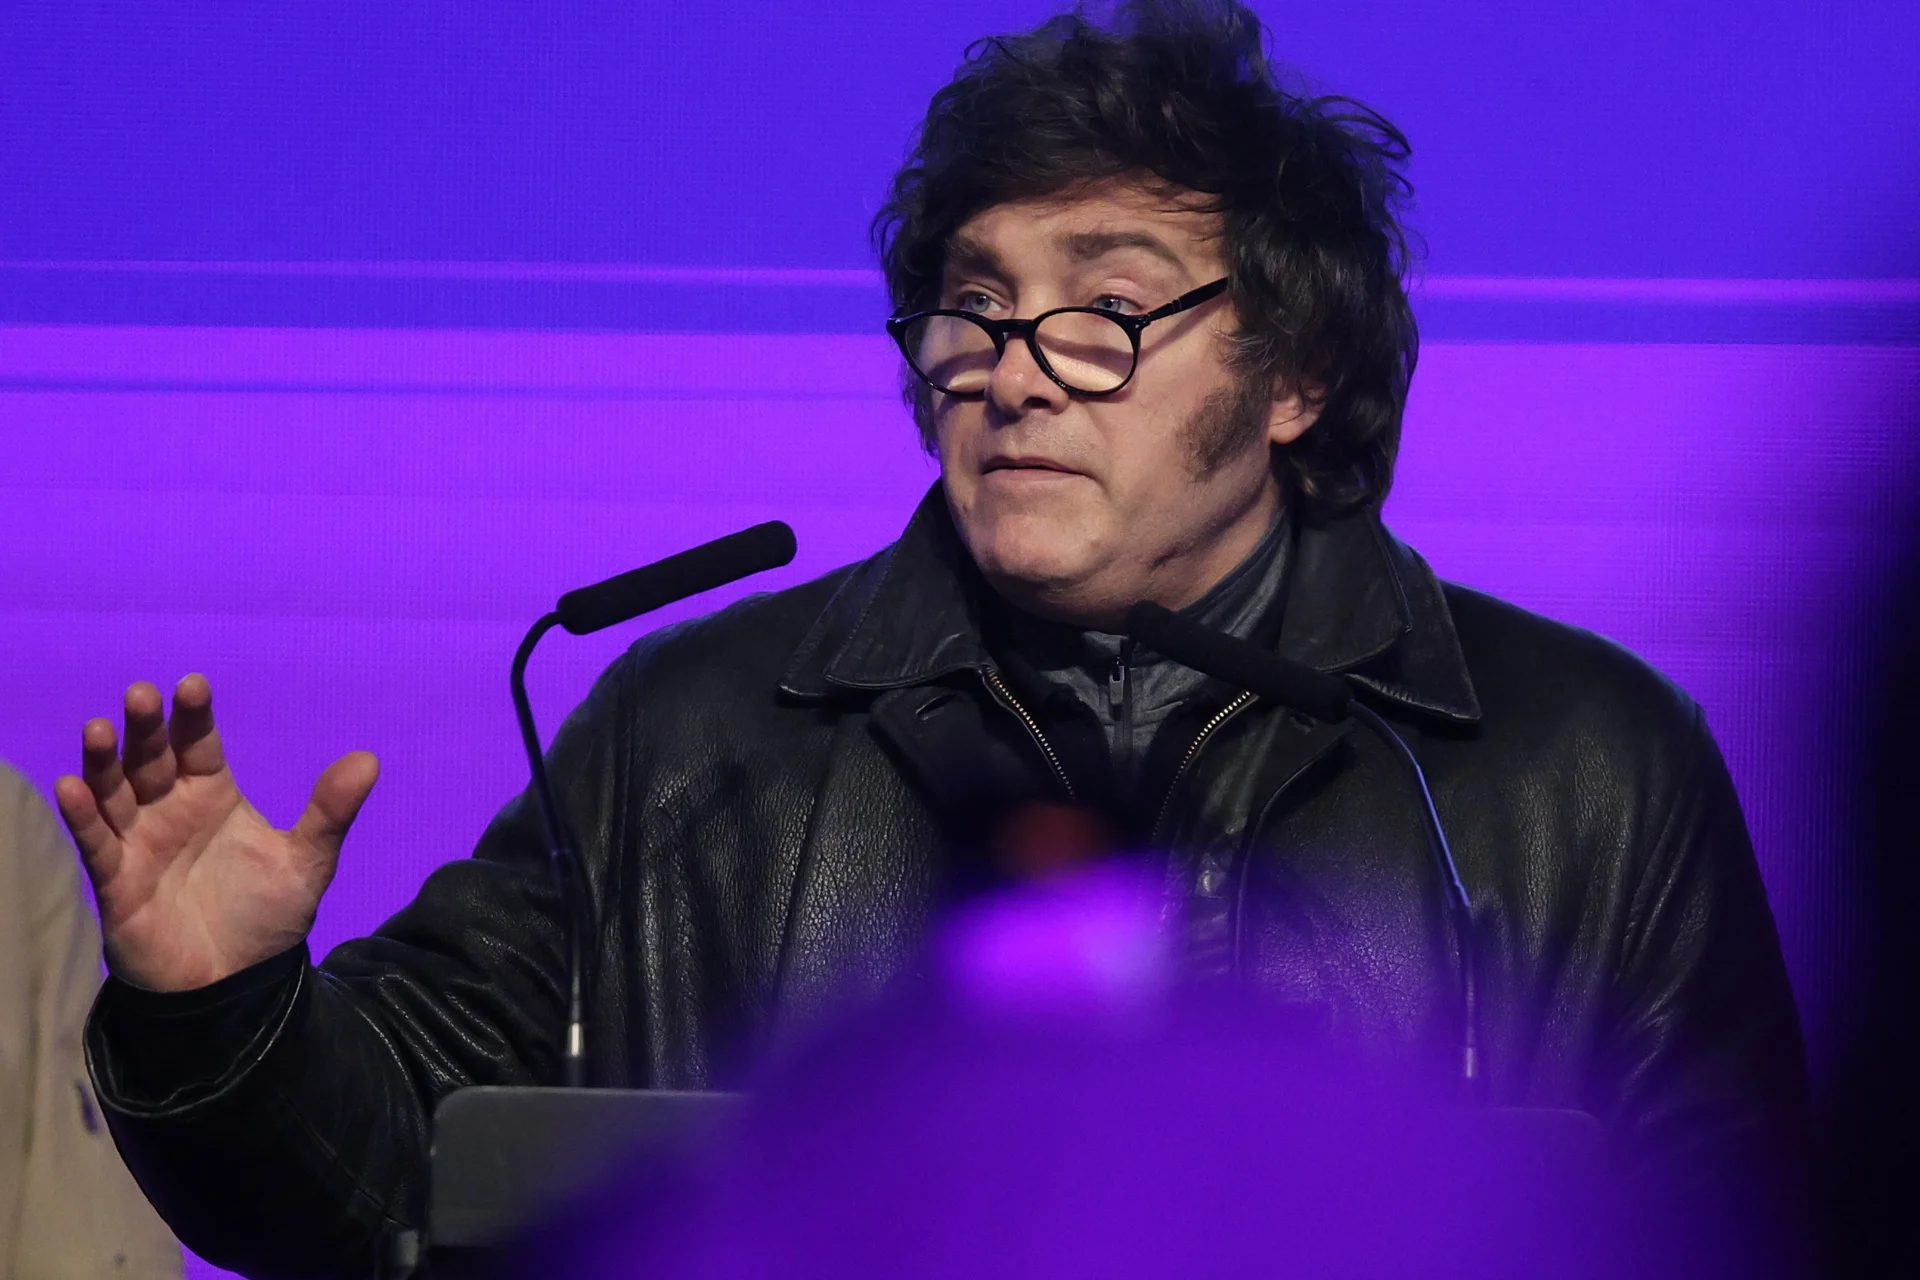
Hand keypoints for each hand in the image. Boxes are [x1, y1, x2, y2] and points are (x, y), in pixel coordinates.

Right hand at [54, 675, 377, 991]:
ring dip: (104, 761)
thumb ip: (331, 812)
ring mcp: (139, 842)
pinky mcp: (116, 880)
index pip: (200, 745)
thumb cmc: (265, 917)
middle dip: (146, 727)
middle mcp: (170, 809)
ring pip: (115, 792)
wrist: (236, 985)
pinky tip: (71, 786)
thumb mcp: (307, 862)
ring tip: (99, 728)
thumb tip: (370, 759)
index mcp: (213, 796)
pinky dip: (82, 815)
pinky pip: (94, 843)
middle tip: (141, 694)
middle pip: (152, 758)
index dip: (194, 717)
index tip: (193, 685)